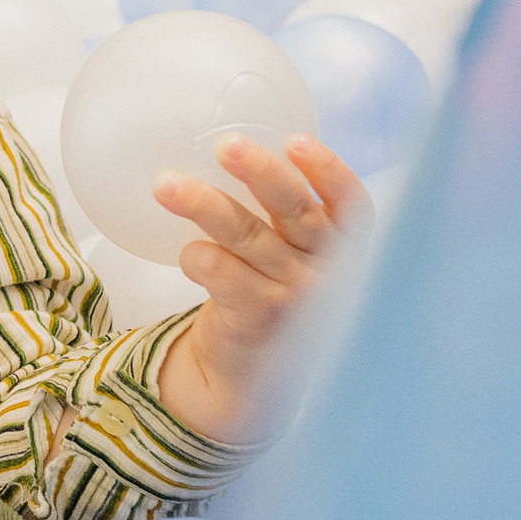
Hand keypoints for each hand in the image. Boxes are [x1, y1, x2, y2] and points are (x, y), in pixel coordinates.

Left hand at [153, 133, 364, 442]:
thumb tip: (236, 152)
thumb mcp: (292, 259)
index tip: (294, 141)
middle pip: (297, 211)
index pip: (354, 206)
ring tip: (166, 186)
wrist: (251, 379)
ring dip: (203, 204)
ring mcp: (296, 297)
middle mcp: (329, 272)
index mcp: (345, 250)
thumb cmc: (269, 297)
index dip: (329, 171)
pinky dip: (198, 256)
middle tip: (225, 145)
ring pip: (247, 235)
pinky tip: (187, 254)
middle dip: (260, 172)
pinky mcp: (260, 317)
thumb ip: (284, 220)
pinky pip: (221, 271)